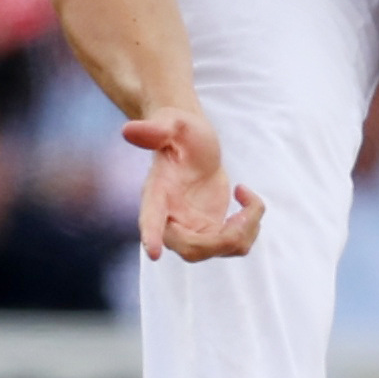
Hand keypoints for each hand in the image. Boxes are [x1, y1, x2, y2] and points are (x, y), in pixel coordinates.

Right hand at [124, 104, 268, 262]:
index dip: (151, 234)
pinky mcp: (211, 232)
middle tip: (245, 212)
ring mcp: (191, 229)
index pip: (151, 217)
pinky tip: (246, 198)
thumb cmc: (179, 131)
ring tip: (248, 198)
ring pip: (217, 250)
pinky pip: (234, 245)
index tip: (153, 253)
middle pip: (190, 248)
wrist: (193, 145)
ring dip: (244, 229)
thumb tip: (128, 130)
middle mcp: (170, 218)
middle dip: (223, 239)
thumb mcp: (173, 124)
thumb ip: (155, 129)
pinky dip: (251, 226)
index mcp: (157, 192)